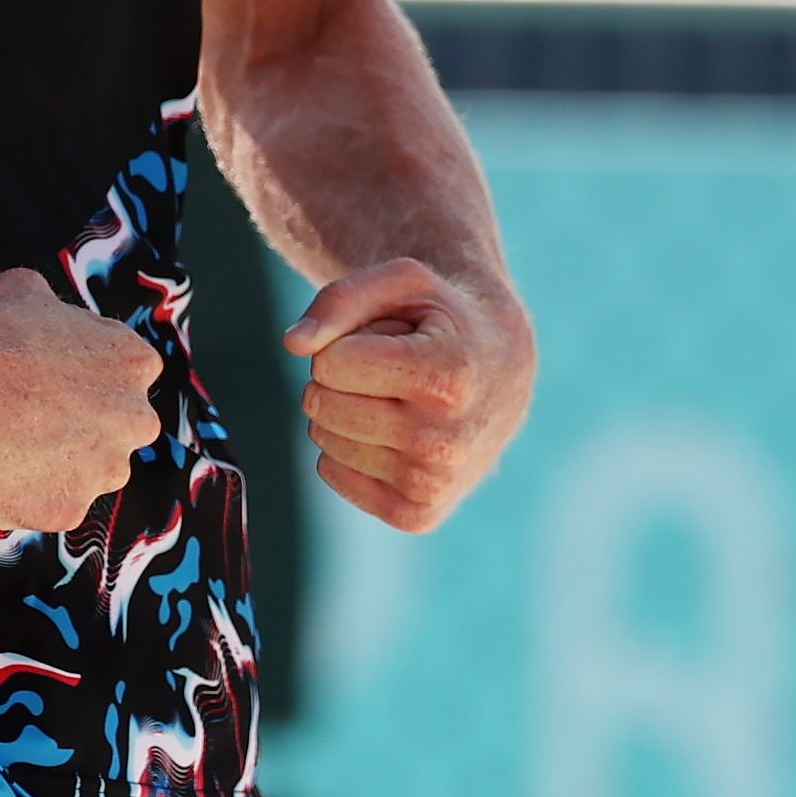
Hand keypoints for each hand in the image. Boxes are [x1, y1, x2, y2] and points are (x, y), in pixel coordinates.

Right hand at [0, 270, 161, 534]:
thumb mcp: (29, 293)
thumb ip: (57, 317)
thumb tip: (44, 312)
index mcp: (135, 363)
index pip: (122, 386)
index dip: (82, 391)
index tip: (47, 393)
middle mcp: (134, 419)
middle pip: (112, 436)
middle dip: (77, 434)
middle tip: (23, 425)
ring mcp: (103, 470)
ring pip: (81, 477)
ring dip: (51, 469)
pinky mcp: (66, 510)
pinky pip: (47, 508)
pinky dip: (19, 498)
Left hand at [284, 256, 533, 529]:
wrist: (503, 371)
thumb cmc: (445, 319)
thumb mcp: (405, 282)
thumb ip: (341, 299)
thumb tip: (292, 345)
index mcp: (448, 377)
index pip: (330, 363)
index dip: (348, 341)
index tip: (394, 338)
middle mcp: (444, 441)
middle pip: (322, 404)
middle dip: (341, 376)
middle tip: (392, 368)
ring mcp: (432, 485)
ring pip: (324, 440)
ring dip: (348, 410)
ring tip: (401, 397)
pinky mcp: (417, 514)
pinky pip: (332, 473)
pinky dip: (348, 447)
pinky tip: (396, 430)